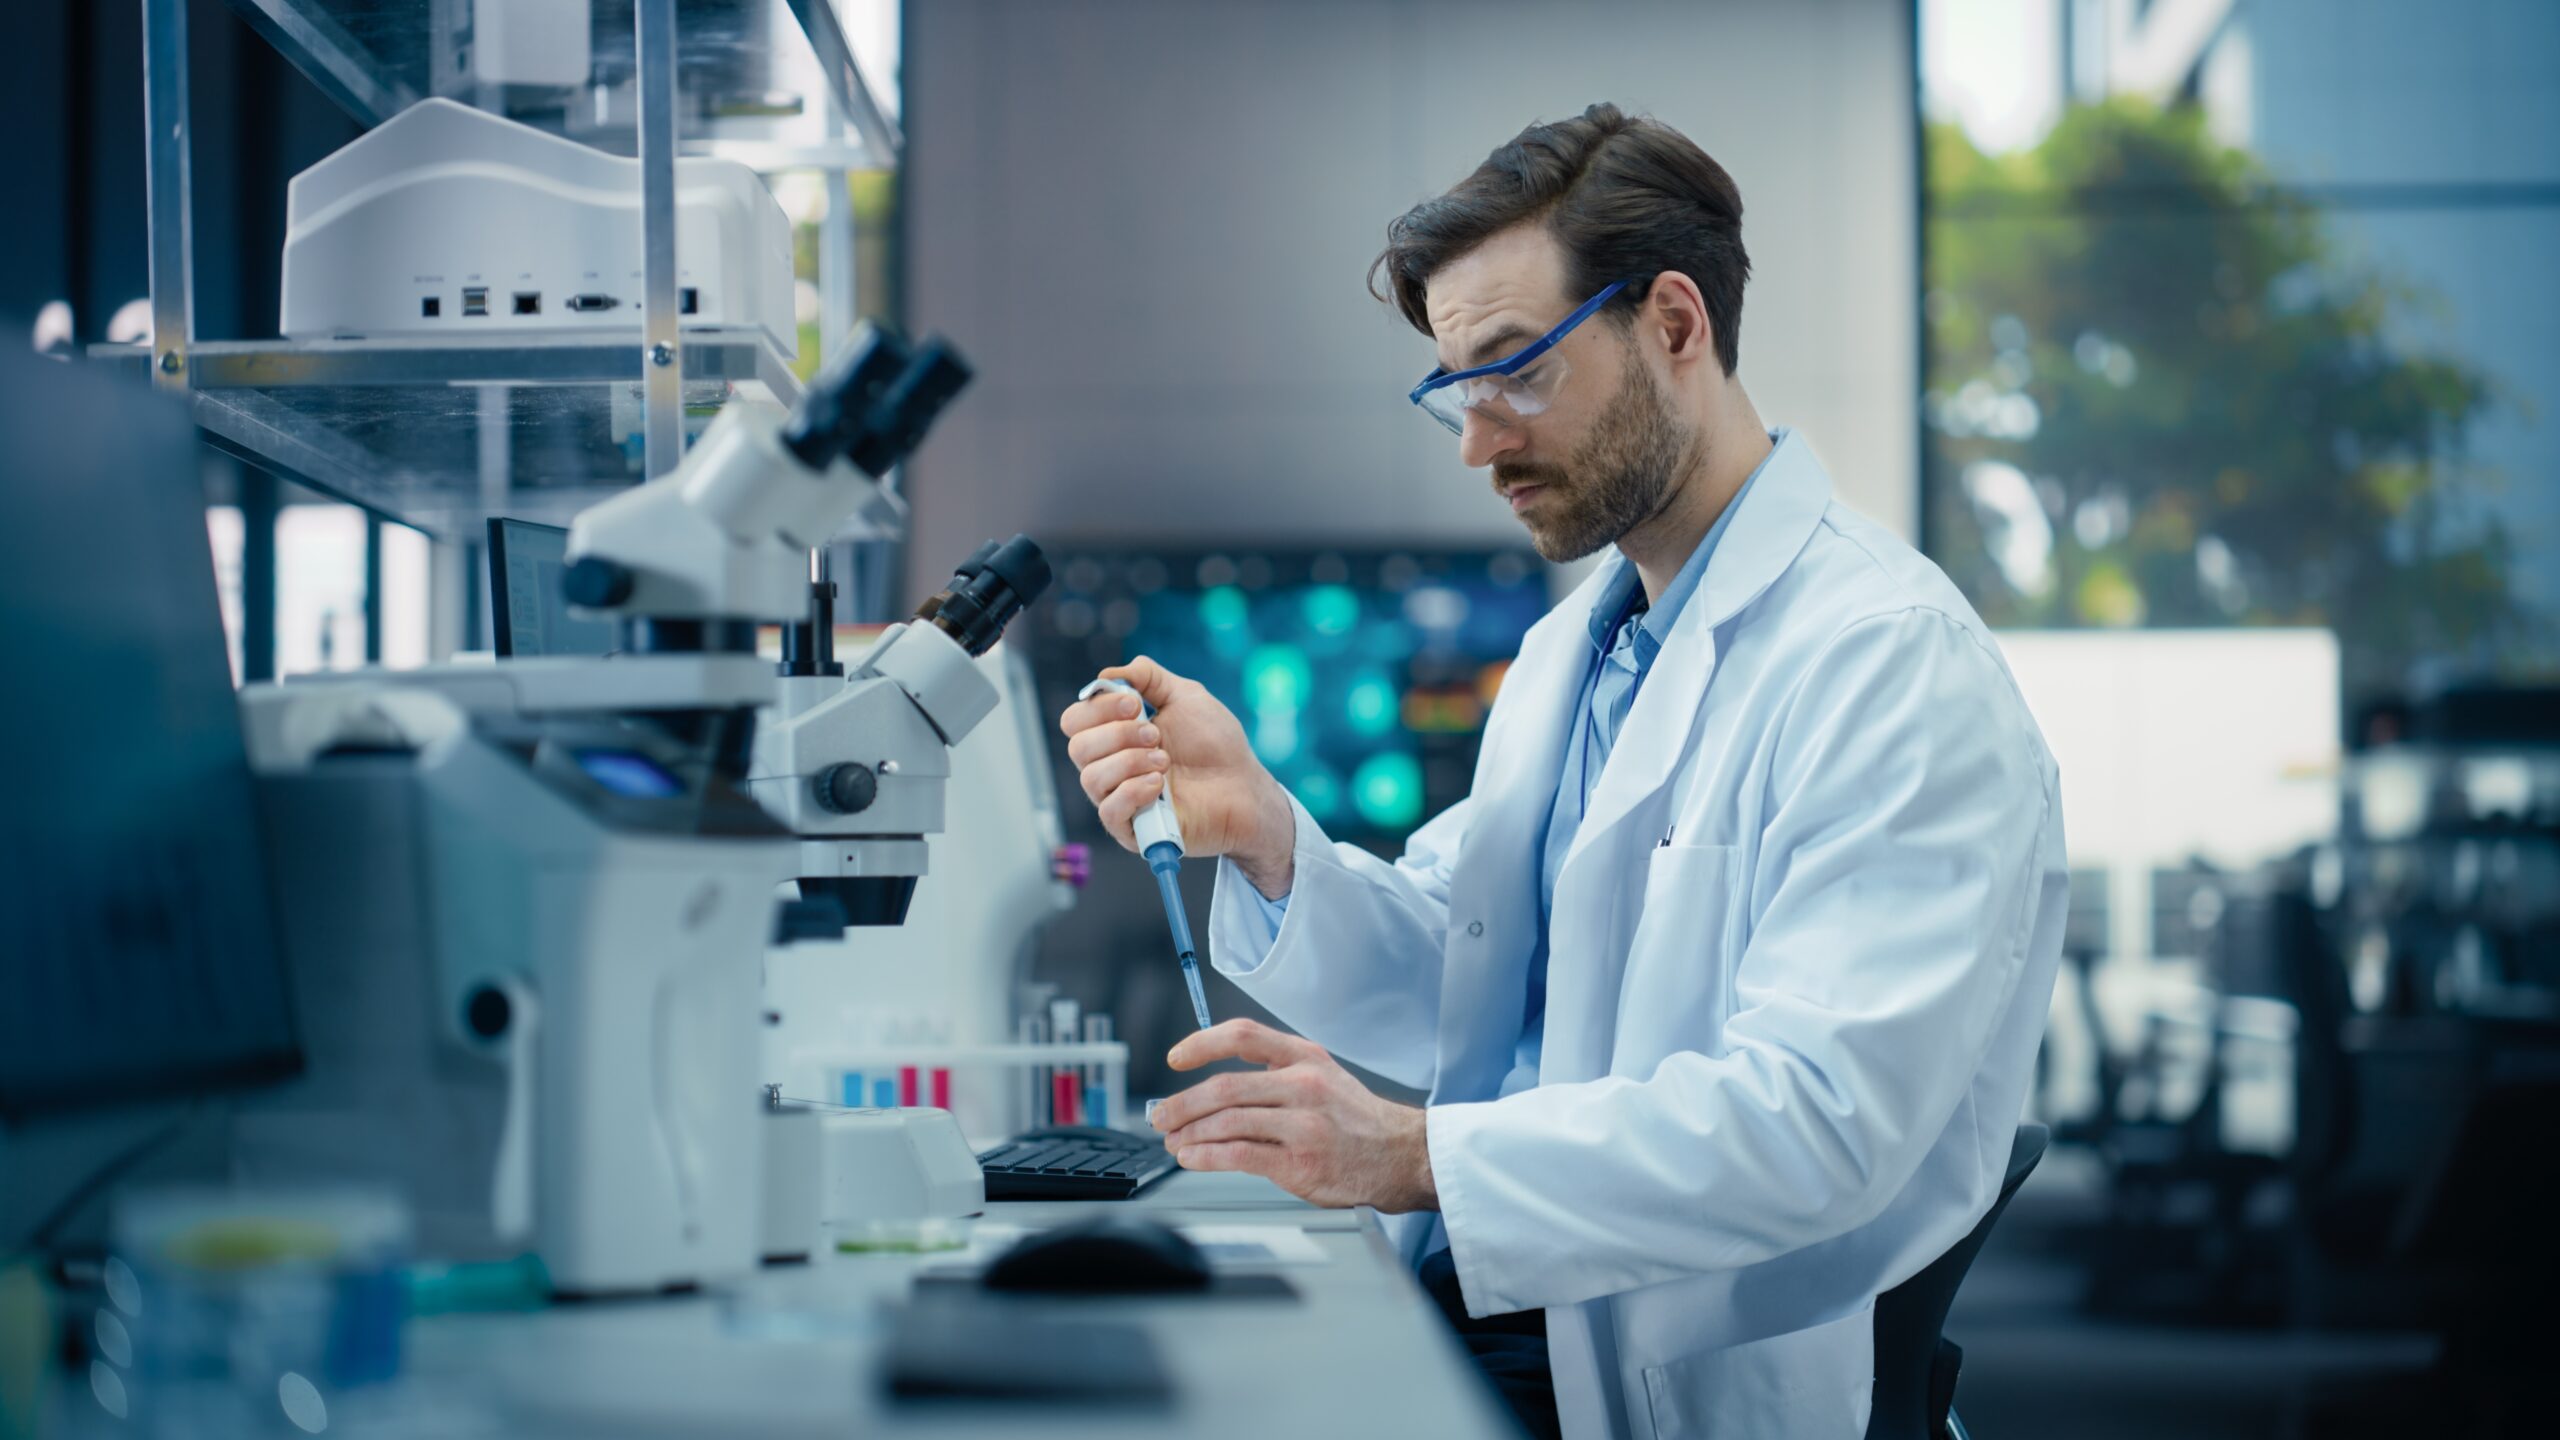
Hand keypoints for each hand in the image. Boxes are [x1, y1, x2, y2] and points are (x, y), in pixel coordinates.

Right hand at [1057, 656, 1295, 896]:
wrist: (1244, 785)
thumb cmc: (1216, 743)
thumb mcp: (1185, 697)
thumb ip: (1147, 677)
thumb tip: (1108, 673)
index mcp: (1115, 735)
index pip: (1075, 721)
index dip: (1098, 708)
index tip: (1134, 704)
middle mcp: (1110, 767)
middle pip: (1078, 747)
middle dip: (1117, 734)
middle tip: (1156, 735)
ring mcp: (1119, 799)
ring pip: (1091, 777)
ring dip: (1130, 762)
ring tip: (1165, 761)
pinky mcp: (1133, 830)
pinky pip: (1109, 811)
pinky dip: (1132, 791)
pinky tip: (1160, 785)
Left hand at [1150, 1019, 1436, 1212]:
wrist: (1402, 1156)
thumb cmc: (1357, 1122)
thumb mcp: (1323, 1077)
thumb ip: (1276, 1075)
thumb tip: (1214, 1089)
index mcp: (1305, 1058)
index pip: (1243, 1036)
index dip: (1201, 1043)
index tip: (1175, 1057)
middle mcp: (1303, 1086)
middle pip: (1224, 1086)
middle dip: (1181, 1103)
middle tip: (1161, 1115)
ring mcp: (1302, 1125)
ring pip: (1226, 1121)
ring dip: (1189, 1133)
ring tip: (1173, 1141)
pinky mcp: (1299, 1162)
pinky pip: (1238, 1155)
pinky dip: (1205, 1157)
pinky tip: (1192, 1159)